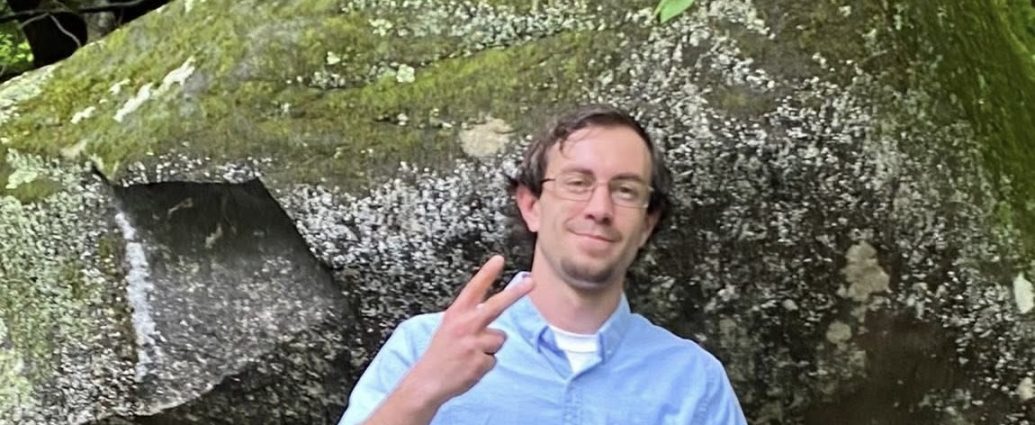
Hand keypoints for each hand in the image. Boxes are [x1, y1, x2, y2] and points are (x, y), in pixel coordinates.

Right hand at [401, 255, 533, 406]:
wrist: (427, 382)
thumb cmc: (440, 353)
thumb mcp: (449, 327)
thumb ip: (468, 317)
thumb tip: (492, 310)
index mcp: (456, 314)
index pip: (474, 289)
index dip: (487, 273)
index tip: (499, 259)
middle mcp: (465, 325)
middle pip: (497, 305)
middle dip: (516, 293)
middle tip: (532, 282)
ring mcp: (474, 343)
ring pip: (499, 339)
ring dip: (490, 347)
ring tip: (470, 355)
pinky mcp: (481, 361)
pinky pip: (494, 358)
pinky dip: (485, 363)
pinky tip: (470, 366)